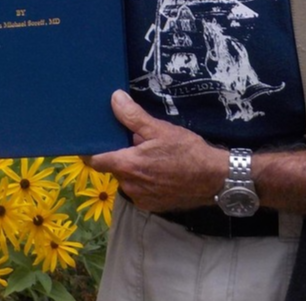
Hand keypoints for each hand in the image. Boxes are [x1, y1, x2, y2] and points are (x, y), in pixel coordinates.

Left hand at [88, 90, 226, 212]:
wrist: (214, 179)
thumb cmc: (187, 151)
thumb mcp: (160, 129)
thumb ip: (133, 116)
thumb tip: (114, 99)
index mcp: (128, 165)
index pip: (95, 160)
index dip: (91, 151)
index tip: (92, 142)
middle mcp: (130, 186)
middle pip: (114, 168)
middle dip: (122, 156)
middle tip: (137, 143)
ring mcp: (141, 199)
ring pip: (128, 180)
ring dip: (134, 169)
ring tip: (153, 157)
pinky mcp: (152, 206)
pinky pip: (140, 191)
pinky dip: (145, 182)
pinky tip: (161, 172)